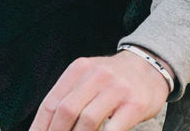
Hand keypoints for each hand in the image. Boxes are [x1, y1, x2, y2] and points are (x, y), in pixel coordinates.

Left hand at [29, 50, 170, 130]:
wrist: (149, 66)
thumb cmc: (113, 78)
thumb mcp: (89, 76)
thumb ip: (70, 95)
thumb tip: (47, 126)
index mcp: (79, 69)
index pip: (51, 102)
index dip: (40, 126)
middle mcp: (96, 75)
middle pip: (66, 111)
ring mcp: (116, 89)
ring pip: (87, 121)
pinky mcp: (134, 104)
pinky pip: (114, 129)